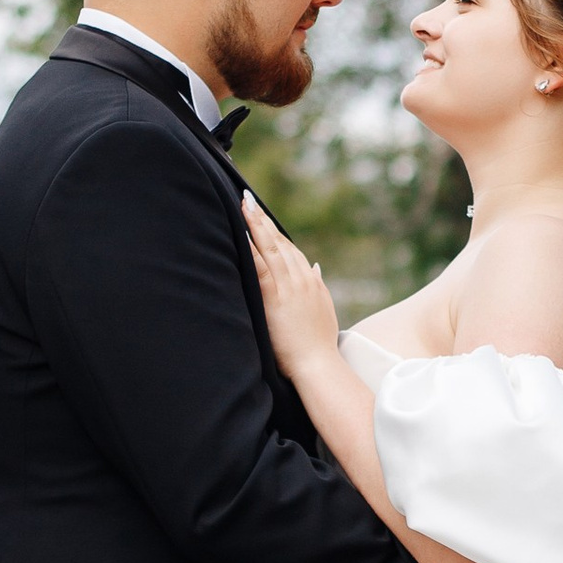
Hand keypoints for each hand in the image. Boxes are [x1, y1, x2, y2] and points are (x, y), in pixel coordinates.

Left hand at [242, 195, 339, 381]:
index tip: (261, 215)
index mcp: (311, 281)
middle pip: (279, 241)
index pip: (291, 249)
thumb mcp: (323, 309)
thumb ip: (318, 286)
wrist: (318, 364)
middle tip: (247, 198)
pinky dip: (250, 248)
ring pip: (270, 248)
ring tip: (242, 206)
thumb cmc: (318, 344)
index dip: (275, 231)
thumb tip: (316, 268)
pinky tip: (240, 234)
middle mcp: (301, 278)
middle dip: (262, 219)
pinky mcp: (275, 298)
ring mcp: (289, 287)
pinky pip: (260, 267)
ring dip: (255, 225)